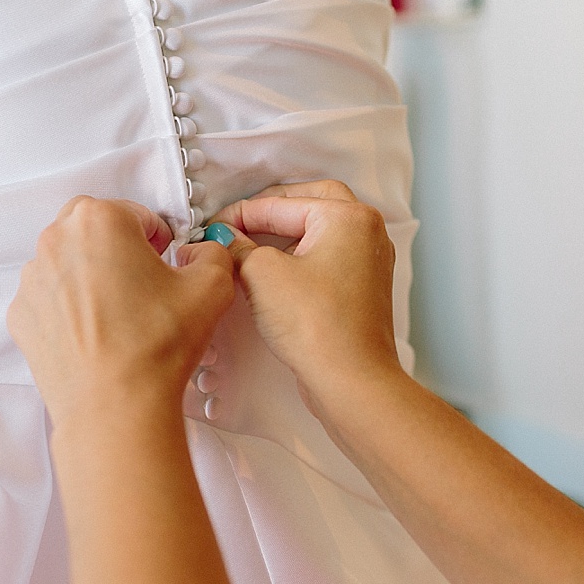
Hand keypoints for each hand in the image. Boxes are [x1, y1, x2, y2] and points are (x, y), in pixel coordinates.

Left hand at [8, 196, 233, 429]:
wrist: (114, 406)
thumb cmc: (155, 345)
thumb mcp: (212, 288)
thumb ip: (214, 255)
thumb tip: (204, 254)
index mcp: (100, 220)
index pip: (136, 213)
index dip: (158, 238)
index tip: (166, 262)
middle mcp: (57, 240)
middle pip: (94, 228)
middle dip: (119, 248)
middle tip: (144, 283)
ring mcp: (32, 279)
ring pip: (69, 261)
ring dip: (92, 276)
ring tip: (122, 315)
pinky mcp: (22, 314)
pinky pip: (50, 297)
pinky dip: (71, 307)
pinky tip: (98, 334)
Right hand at [209, 180, 403, 403]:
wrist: (350, 380)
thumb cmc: (317, 327)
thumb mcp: (261, 274)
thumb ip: (238, 247)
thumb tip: (226, 238)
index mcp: (347, 216)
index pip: (281, 203)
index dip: (240, 214)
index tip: (214, 227)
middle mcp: (366, 231)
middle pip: (309, 203)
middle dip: (270, 211)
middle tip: (238, 224)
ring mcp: (369, 260)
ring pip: (320, 230)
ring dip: (286, 233)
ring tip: (251, 247)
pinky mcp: (362, 287)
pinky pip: (327, 256)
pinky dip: (300, 256)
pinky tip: (274, 271)